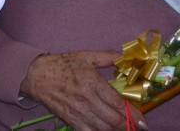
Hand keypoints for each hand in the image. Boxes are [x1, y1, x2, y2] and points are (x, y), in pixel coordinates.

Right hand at [21, 51, 144, 130]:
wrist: (37, 76)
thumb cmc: (62, 64)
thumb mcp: (85, 55)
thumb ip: (107, 57)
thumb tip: (124, 57)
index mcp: (92, 81)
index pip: (116, 101)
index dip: (132, 112)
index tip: (142, 118)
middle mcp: (86, 98)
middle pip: (113, 119)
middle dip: (128, 125)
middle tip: (138, 126)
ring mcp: (78, 111)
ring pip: (103, 128)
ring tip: (126, 129)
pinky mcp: (70, 120)